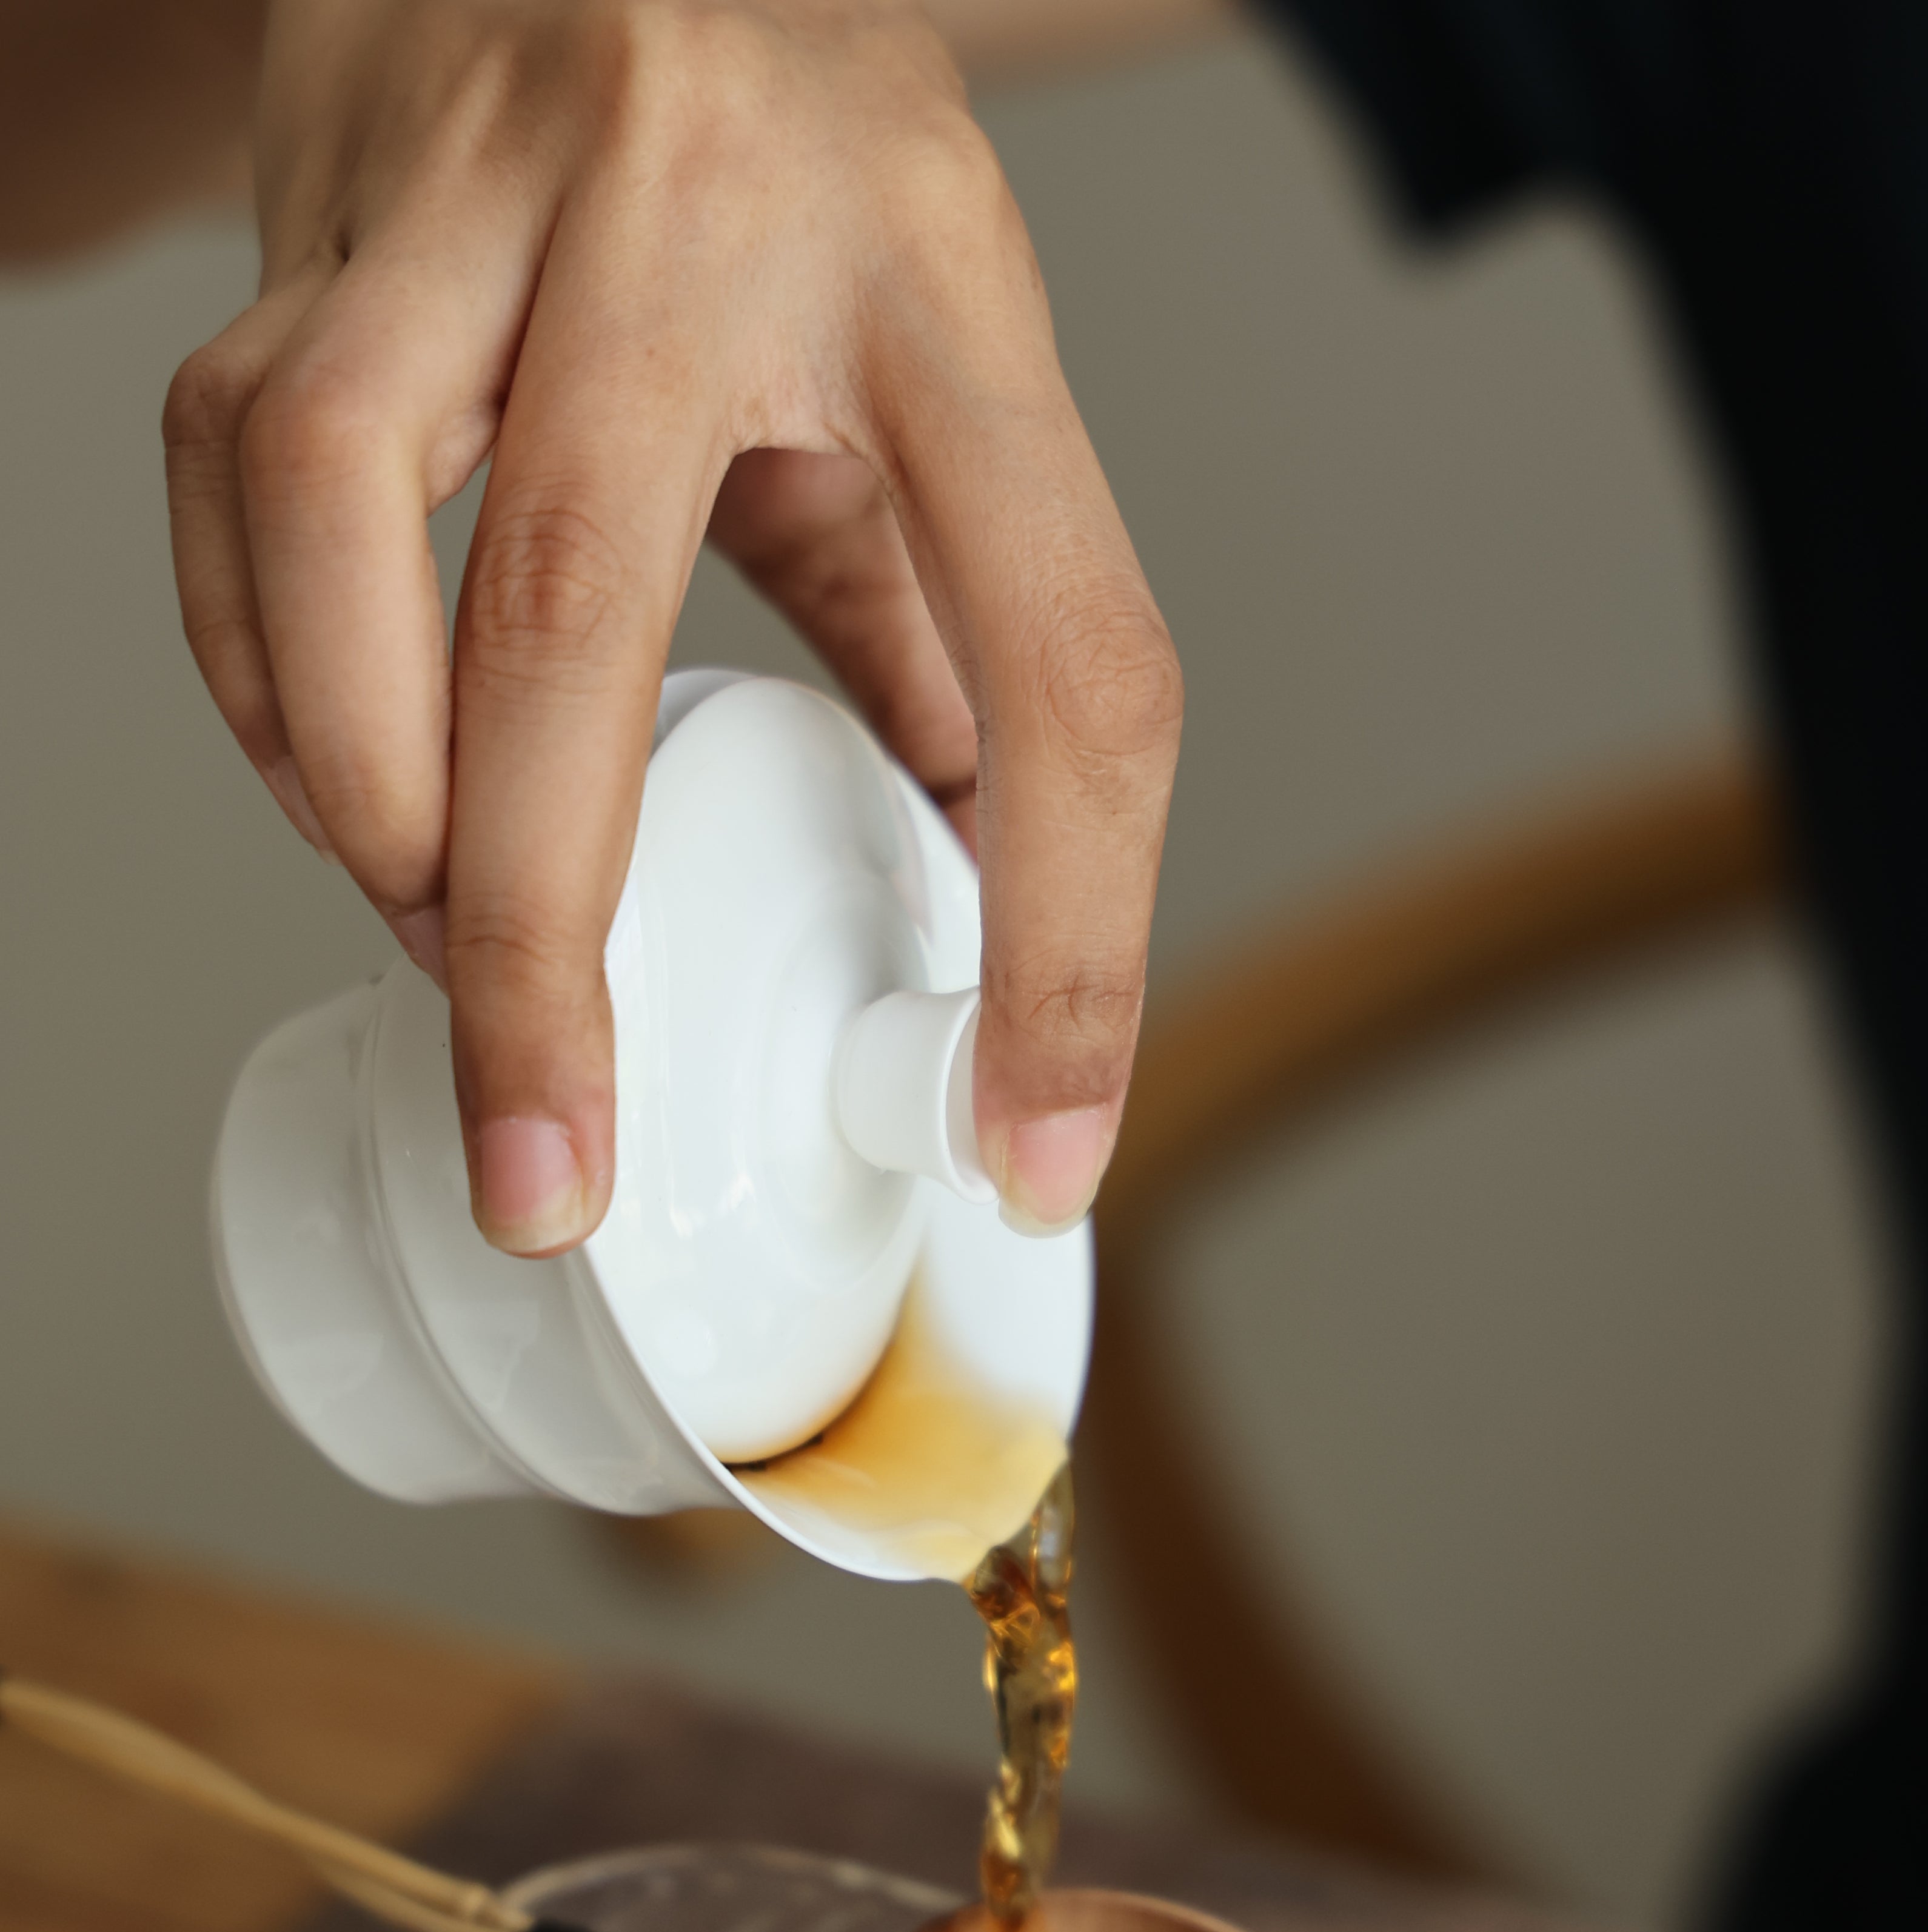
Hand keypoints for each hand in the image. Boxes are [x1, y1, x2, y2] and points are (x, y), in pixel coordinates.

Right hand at [164, 0, 1180, 1252]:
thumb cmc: (809, 148)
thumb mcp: (953, 347)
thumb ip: (964, 613)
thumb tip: (981, 885)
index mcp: (935, 276)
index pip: (1060, 651)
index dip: (1070, 934)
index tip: (1029, 1147)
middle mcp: (687, 206)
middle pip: (584, 607)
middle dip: (545, 943)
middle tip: (549, 1161)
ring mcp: (469, 185)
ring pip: (338, 516)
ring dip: (372, 792)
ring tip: (441, 945)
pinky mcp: (314, 202)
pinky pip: (232, 479)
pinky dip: (276, 678)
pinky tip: (347, 787)